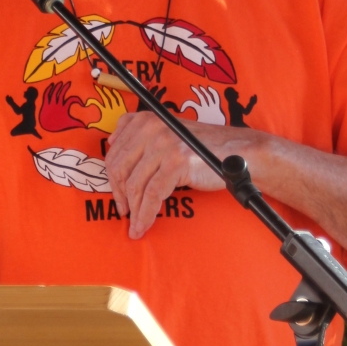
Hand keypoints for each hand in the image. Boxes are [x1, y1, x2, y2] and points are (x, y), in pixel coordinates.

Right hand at [77, 83, 128, 133]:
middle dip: (100, 91)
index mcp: (104, 111)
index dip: (91, 101)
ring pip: (112, 97)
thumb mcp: (100, 126)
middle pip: (105, 97)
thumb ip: (94, 125)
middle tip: (97, 86)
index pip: (96, 103)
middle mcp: (110, 108)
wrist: (121, 130)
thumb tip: (87, 126)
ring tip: (105, 87)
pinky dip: (116, 94)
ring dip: (108, 91)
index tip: (87, 102)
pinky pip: (119, 99)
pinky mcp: (122, 107)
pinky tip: (114, 90)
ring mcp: (116, 107)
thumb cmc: (109, 128)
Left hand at [104, 111, 275, 239]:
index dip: (112, 179)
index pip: (115, 153)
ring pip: (136, 185)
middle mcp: (151, 128)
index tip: (117, 194)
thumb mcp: (167, 132)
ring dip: (133, 210)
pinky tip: (144, 225)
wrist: (235, 151)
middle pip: (120, 168)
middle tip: (123, 212)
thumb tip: (111, 146)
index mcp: (145, 120)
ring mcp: (164, 144)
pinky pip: (152, 195)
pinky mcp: (176, 162)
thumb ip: (141, 136)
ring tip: (134, 225)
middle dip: (119, 195)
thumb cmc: (200, 147)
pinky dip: (145, 214)